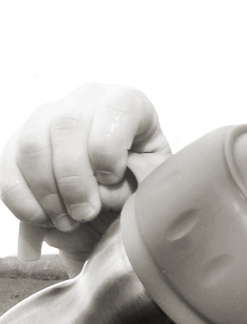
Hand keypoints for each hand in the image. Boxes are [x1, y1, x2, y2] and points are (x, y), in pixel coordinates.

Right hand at [1, 84, 171, 260]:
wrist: (121, 188)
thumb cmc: (143, 177)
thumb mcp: (155, 176)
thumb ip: (140, 180)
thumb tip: (105, 193)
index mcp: (127, 102)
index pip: (116, 107)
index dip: (109, 147)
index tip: (112, 178)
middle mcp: (84, 101)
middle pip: (67, 124)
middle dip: (74, 178)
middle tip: (87, 213)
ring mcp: (47, 118)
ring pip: (32, 145)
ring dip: (47, 192)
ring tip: (68, 222)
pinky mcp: (19, 143)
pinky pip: (7, 168)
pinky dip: (21, 199)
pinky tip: (42, 219)